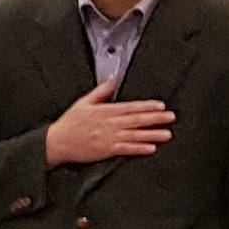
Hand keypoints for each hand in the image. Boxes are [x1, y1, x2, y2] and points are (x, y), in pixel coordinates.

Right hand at [44, 76, 174, 165]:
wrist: (57, 141)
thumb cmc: (70, 122)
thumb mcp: (83, 102)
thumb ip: (101, 91)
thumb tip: (113, 78)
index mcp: (105, 111)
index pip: (130, 107)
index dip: (147, 106)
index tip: (161, 105)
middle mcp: (110, 124)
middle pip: (136, 120)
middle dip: (155, 119)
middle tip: (171, 117)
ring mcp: (109, 137)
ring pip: (135, 135)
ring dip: (152, 134)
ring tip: (167, 134)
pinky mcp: (106, 150)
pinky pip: (126, 149)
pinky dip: (138, 148)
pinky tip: (151, 148)